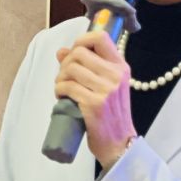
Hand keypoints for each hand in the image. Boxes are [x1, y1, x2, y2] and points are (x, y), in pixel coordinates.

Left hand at [54, 30, 135, 165]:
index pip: (100, 37)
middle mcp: (115, 75)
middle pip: (79, 52)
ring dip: (60, 78)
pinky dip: (59, 90)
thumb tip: (62, 52)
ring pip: (71, 68)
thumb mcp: (107, 87)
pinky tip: (62, 98)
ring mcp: (106, 90)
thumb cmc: (111, 114)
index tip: (75, 54)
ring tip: (63, 89)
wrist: (119, 143)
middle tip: (65, 77)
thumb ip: (87, 67)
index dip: (81, 40)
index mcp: (121, 67)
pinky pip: (67, 86)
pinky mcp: (94, 104)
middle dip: (65, 63)